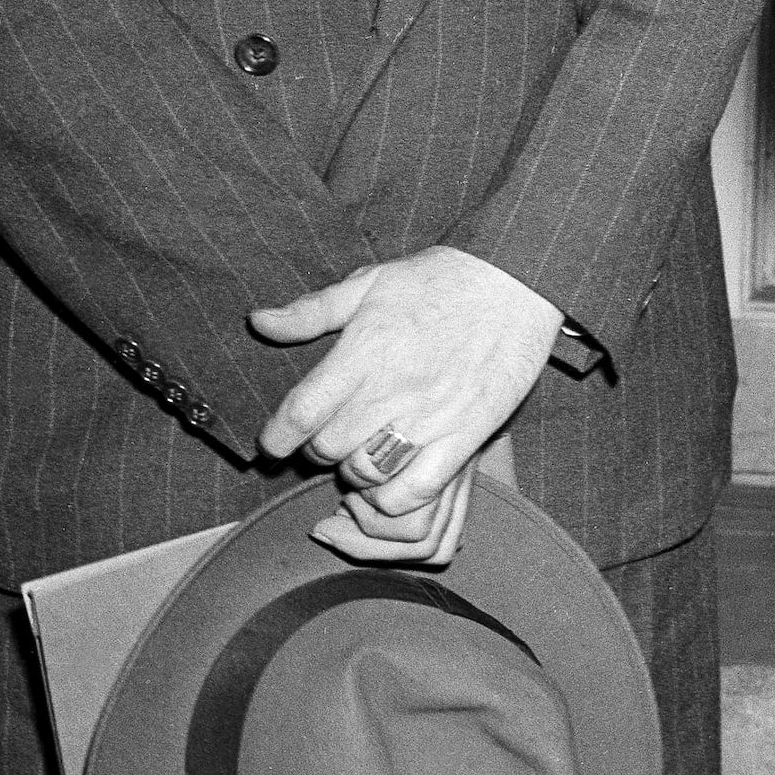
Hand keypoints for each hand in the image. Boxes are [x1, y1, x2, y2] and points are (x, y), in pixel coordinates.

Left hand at [253, 248, 564, 559]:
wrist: (516, 278)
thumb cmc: (440, 277)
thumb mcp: (371, 281)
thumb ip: (311, 311)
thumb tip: (258, 322)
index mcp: (363, 350)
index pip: (300, 412)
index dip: (276, 437)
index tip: (272, 443)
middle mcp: (392, 388)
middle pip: (329, 448)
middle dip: (317, 451)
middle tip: (326, 440)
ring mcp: (431, 415)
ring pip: (368, 472)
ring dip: (354, 473)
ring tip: (359, 458)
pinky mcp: (467, 433)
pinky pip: (419, 489)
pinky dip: (395, 497)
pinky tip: (391, 482)